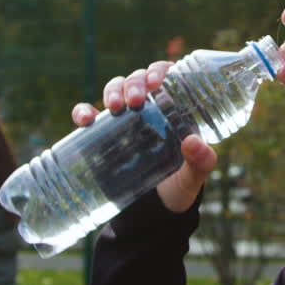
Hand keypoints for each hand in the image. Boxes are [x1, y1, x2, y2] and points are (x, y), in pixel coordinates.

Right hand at [71, 62, 217, 213]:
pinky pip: (90, 114)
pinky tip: (85, 118)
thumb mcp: (191, 178)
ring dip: (113, 90)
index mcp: (174, 111)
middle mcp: (149, 108)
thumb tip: (194, 142)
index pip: (168, 77)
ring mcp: (125, 119)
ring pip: (116, 88)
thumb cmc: (177, 189)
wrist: (150, 214)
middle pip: (140, 78)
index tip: (157, 81)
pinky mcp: (103, 134)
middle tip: (136, 100)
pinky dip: (84, 111)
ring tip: (115, 107)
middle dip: (135, 82)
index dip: (161, 71)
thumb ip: (200, 163)